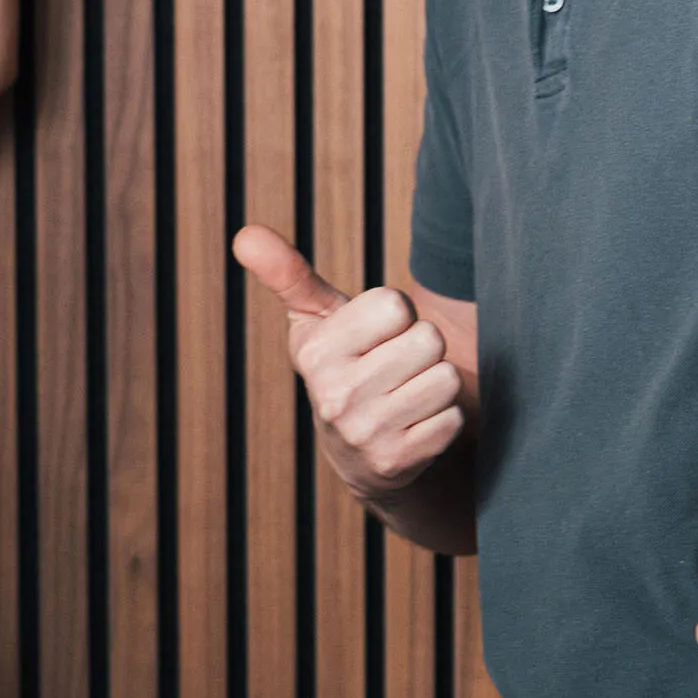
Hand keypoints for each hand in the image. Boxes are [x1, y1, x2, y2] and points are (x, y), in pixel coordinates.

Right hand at [235, 225, 463, 493]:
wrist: (358, 451)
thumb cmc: (343, 365)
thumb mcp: (313, 319)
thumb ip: (287, 274)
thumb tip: (245, 235)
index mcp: (317, 353)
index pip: (395, 305)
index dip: (395, 315)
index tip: (377, 335)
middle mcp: (337, 396)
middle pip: (429, 339)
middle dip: (420, 348)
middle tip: (395, 366)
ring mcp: (367, 433)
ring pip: (445, 378)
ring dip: (434, 383)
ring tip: (405, 392)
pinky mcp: (399, 461)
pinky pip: (452, 419)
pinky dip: (442, 418)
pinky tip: (414, 423)